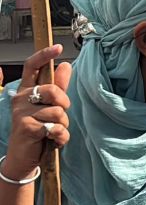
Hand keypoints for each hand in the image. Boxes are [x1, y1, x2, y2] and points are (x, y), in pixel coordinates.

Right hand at [6, 45, 71, 179]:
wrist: (23, 157)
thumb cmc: (37, 129)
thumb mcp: (48, 107)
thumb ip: (58, 87)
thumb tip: (65, 65)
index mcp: (26, 91)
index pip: (32, 67)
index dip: (44, 55)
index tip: (58, 47)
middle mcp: (21, 99)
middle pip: (52, 90)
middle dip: (64, 104)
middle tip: (60, 116)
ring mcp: (21, 114)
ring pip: (58, 111)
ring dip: (63, 124)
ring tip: (53, 131)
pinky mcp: (27, 128)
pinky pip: (56, 127)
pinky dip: (61, 136)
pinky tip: (53, 141)